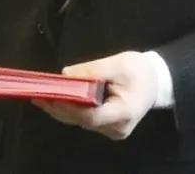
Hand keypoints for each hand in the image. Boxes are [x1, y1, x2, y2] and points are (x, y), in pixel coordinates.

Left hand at [32, 51, 158, 139]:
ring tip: (43, 95)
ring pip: (81, 122)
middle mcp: (117, 128)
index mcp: (123, 113)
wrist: (157, 81)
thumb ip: (91, 70)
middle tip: (37, 94)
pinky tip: (58, 98)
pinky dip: (72, 109)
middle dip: (59, 108)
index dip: (68, 107)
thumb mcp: (117, 64)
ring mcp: (113, 130)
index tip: (49, 96)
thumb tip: (65, 74)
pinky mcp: (108, 127)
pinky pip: (86, 120)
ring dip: (63, 109)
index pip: (90, 116)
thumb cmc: (139, 71)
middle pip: (82, 121)